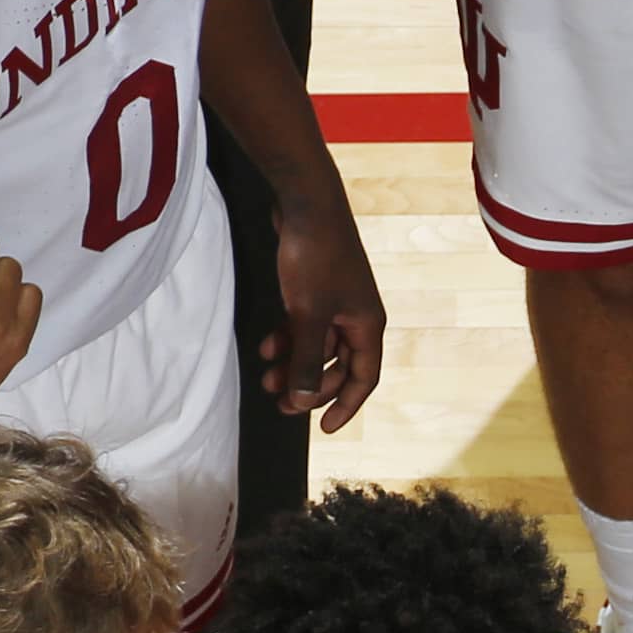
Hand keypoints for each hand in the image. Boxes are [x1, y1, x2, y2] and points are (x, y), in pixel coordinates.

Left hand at [260, 196, 385, 429]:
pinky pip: (305, 325)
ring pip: (316, 347)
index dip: (345, 406)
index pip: (363, 378)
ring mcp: (336, 302)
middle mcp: (356, 317)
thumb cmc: (316, 257)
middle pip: (337, 366)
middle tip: (281, 406)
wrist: (306, 204)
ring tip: (266, 380)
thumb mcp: (308, 316)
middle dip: (310, 387)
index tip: (323, 429)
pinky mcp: (317, 288)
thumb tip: (304, 401)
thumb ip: (307, 360)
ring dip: (293, 364)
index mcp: (366, 326)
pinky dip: (287, 338)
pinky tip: (266, 346)